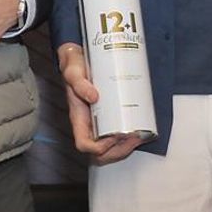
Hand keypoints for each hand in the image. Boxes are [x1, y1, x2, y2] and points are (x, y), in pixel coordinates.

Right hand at [57, 42, 145, 164]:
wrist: (77, 58)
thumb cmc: (73, 68)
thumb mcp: (73, 72)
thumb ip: (80, 83)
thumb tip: (94, 96)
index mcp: (78, 118)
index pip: (84, 144)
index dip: (99, 147)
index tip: (114, 135)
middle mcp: (87, 124)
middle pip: (100, 153)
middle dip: (118, 150)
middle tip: (134, 138)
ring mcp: (98, 122)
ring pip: (110, 148)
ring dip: (125, 147)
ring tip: (139, 136)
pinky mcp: (108, 116)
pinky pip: (117, 135)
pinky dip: (128, 138)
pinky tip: (139, 130)